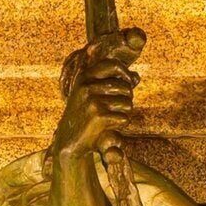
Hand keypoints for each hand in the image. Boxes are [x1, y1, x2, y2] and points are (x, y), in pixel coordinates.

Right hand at [55, 29, 144, 155]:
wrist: (69, 141)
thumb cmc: (85, 115)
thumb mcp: (94, 95)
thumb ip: (115, 83)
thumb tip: (136, 76)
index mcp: (85, 77)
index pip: (113, 65)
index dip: (126, 74)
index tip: (130, 83)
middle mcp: (87, 86)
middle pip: (125, 87)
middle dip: (127, 99)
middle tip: (116, 109)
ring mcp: (92, 101)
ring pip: (127, 103)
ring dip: (124, 113)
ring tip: (111, 118)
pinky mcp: (98, 117)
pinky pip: (124, 119)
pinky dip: (120, 125)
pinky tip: (109, 128)